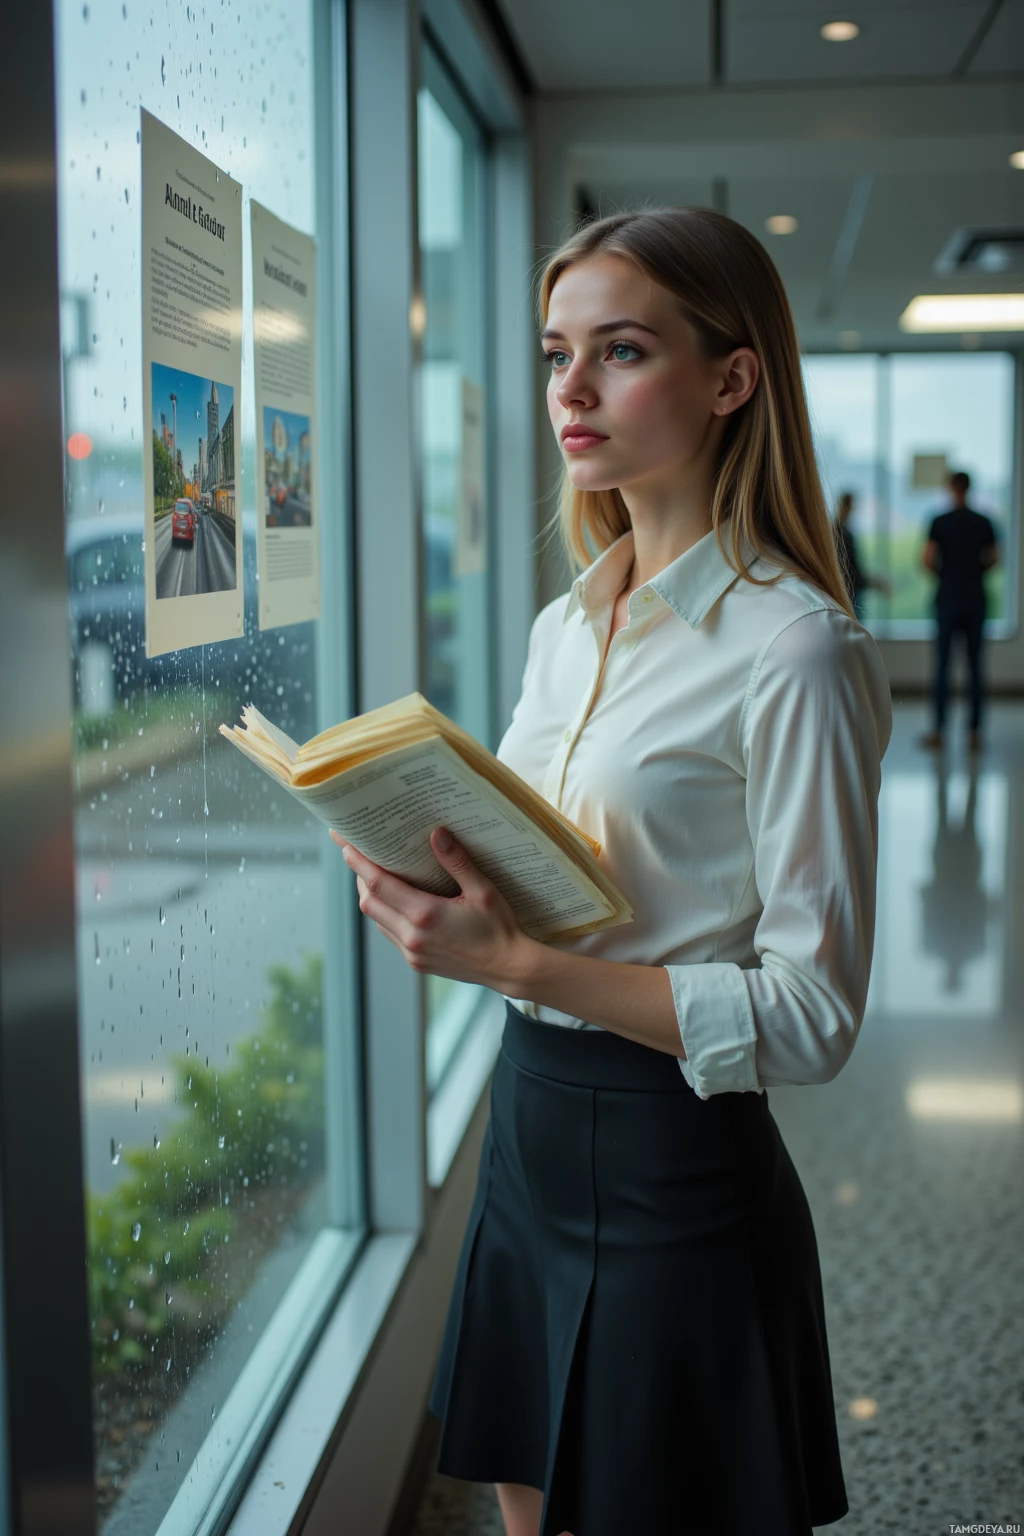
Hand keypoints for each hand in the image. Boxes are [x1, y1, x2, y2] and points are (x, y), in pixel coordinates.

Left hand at [331, 825, 532, 990]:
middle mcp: (412, 936)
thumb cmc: (499, 928)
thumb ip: (457, 862)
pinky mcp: (416, 962)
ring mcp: (412, 952)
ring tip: (375, 875)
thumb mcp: (483, 890)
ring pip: (377, 920)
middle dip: (360, 877)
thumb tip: (437, 833)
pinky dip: (385, 914)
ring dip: (371, 897)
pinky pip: (389, 934)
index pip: (379, 885)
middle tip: (359, 855)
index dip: (359, 863)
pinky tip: (397, 902)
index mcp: (426, 915)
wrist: (508, 968)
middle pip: (369, 903)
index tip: (346, 845)